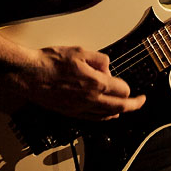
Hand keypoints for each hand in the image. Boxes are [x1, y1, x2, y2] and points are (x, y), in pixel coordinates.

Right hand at [12, 45, 145, 120]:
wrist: (29, 75)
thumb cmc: (50, 62)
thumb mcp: (79, 51)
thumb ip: (98, 59)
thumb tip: (107, 67)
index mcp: (95, 84)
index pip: (122, 90)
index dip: (128, 87)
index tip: (131, 85)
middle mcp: (90, 100)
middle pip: (120, 107)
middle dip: (134, 105)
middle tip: (141, 101)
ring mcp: (79, 109)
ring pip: (107, 116)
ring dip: (119, 112)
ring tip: (125, 108)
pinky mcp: (70, 113)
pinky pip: (93, 119)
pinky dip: (104, 117)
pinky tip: (105, 114)